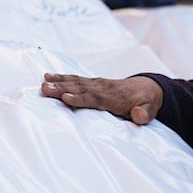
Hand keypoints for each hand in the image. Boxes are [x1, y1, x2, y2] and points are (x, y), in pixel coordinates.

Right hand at [41, 73, 162, 124]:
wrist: (147, 87)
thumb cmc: (146, 102)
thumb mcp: (150, 110)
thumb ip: (144, 114)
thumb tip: (139, 115)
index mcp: (115, 97)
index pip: (95, 98)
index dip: (80, 98)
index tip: (66, 98)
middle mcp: (103, 88)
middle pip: (80, 89)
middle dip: (62, 89)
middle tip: (45, 89)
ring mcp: (97, 84)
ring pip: (75, 82)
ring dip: (58, 83)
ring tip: (42, 83)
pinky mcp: (93, 83)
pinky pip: (76, 79)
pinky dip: (62, 78)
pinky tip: (48, 77)